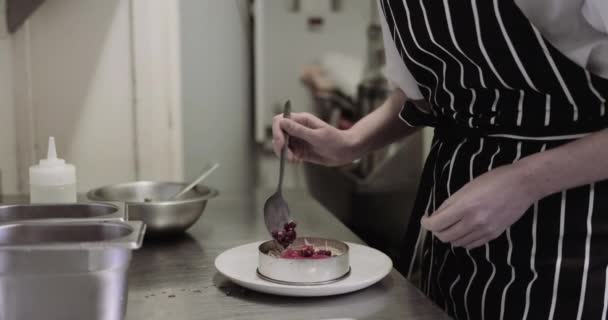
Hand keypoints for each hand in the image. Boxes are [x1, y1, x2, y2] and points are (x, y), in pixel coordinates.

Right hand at [272, 112, 358, 165]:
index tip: (282, 144)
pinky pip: (289, 153)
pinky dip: (290, 158)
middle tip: (288, 157)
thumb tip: (282, 122)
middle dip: (280, 146)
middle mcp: (298, 128)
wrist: (346, 151)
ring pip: (282, 145)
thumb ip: (299, 130)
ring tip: (295, 160)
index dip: (277, 132)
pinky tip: (299, 162)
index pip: (280, 121)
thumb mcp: (317, 136)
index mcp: (302, 120)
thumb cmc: (336, 140)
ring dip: (284, 154)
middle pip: (279, 134)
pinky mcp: (300, 150)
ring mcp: (299, 139)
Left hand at [420, 162, 538, 248]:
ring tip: (451, 224)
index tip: (425, 218)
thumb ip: (450, 203)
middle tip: (437, 222)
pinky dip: (463, 240)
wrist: (522, 185)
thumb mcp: (466, 188)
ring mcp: (485, 231)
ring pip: (457, 243)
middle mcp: (474, 222)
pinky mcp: (494, 235)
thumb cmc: (494, 180)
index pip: (436, 224)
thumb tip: (436, 215)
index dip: (426, 223)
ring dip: (450, 235)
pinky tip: (464, 230)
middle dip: (437, 230)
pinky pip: (471, 245)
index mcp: (464, 207)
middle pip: (444, 237)